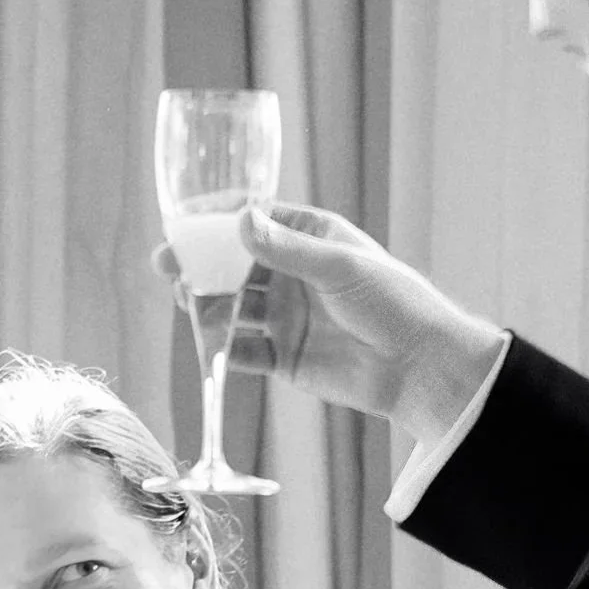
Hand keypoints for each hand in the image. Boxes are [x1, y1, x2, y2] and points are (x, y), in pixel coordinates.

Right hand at [155, 201, 506, 444]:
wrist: (421, 367)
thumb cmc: (394, 303)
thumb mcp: (339, 267)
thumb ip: (287, 249)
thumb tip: (240, 221)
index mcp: (311, 238)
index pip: (255, 221)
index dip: (217, 222)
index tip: (184, 224)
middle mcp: (294, 275)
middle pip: (234, 266)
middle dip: (200, 266)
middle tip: (167, 266)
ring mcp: (288, 316)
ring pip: (233, 308)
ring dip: (207, 305)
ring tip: (186, 302)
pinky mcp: (285, 357)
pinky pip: (244, 350)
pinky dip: (223, 348)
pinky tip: (207, 343)